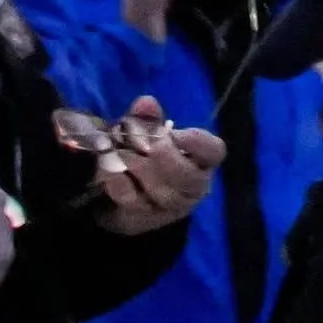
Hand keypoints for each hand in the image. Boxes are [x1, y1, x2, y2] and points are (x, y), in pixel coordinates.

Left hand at [87, 99, 223, 235]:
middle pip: (188, 176)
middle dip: (160, 156)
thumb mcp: (146, 134)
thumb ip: (148, 118)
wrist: (120, 198)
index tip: (171, 132)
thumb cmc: (143, 157)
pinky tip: (109, 168)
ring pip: (162, 192)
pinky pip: (133, 200)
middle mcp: (194, 186)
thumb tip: (146, 103)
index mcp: (202, 160)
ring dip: (135, 166)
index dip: (195, 141)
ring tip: (118, 151)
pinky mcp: (146, 219)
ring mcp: (171, 207)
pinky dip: (118, 180)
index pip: (213, 151)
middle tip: (138, 142)